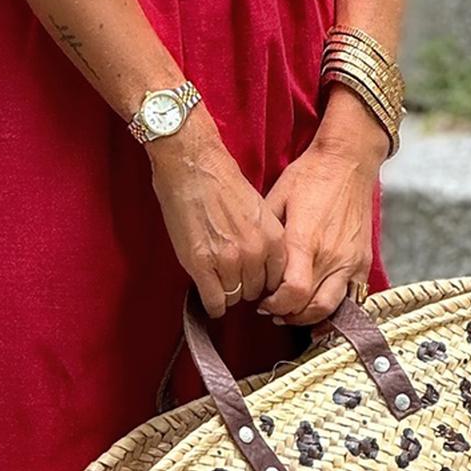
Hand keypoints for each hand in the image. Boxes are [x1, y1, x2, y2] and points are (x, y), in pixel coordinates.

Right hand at [147, 105, 287, 318]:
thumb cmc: (223, 182)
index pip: (277, 280)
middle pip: (255, 291)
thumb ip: (264, 239)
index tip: (253, 280)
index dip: (263, 281)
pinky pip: (214, 301)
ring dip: (225, 292)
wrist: (193, 166)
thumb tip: (260, 265)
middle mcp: (255, 253)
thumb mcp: (259, 211)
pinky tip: (207, 295)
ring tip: (215, 279)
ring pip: (233, 297)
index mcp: (273, 238)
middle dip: (244, 286)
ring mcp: (228, 261)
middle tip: (230, 277)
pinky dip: (211, 304)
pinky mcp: (202, 265)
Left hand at [255, 108, 388, 325]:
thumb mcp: (276, 199)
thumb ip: (267, 236)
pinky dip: (333, 306)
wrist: (347, 161)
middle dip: (288, 314)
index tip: (262, 301)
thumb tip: (252, 264)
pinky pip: (351, 296)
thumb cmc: (309, 176)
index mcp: (305, 241)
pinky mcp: (363, 260)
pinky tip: (316, 301)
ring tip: (293, 309)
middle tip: (273, 310)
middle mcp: (331, 256)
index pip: (292, 293)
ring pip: (332, 307)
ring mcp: (351, 261)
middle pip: (311, 307)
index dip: (274, 304)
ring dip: (309, 316)